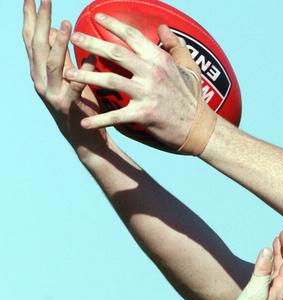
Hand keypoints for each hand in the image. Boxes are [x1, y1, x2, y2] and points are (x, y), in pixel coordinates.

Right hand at [23, 0, 104, 148]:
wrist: (86, 140)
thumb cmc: (79, 104)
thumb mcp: (66, 76)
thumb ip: (60, 55)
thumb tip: (55, 29)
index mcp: (38, 72)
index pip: (30, 39)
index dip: (29, 17)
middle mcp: (40, 81)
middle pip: (36, 46)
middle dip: (39, 21)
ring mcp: (53, 95)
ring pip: (51, 64)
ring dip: (58, 43)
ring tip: (67, 24)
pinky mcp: (69, 106)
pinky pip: (77, 85)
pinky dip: (85, 70)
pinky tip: (92, 56)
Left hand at [65, 17, 198, 148]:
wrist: (201, 129)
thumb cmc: (194, 99)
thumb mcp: (189, 67)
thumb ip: (175, 45)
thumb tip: (163, 27)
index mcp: (159, 58)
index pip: (131, 35)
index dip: (112, 23)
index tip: (95, 17)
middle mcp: (151, 72)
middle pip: (115, 53)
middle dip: (91, 44)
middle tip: (73, 39)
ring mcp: (147, 93)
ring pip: (110, 80)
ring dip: (86, 77)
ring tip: (68, 74)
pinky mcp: (144, 115)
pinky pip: (116, 116)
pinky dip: (98, 119)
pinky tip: (84, 120)